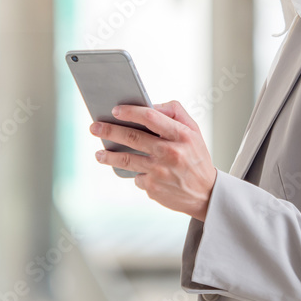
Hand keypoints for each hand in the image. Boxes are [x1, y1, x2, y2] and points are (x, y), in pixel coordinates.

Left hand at [90, 100, 217, 220]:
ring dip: (108, 155)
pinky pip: (136, 176)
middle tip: (94, 127)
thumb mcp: (194, 131)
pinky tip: (135, 171)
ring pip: (126, 160)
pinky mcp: (153, 188)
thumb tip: (150, 105)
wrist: (206, 194)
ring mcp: (160, 172)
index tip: (115, 110)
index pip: (151, 117)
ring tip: (99, 153)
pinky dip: (135, 172)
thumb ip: (175, 112)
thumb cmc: (196, 158)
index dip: (130, 112)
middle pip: (132, 137)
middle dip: (109, 130)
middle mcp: (170, 153)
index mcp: (181, 135)